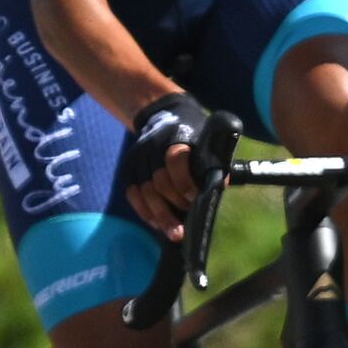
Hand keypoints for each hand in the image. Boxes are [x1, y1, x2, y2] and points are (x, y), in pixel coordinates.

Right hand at [113, 92, 219, 227]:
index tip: (195, 197)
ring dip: (160, 216)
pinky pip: (133, 194)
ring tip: (175, 232)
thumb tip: (219, 187)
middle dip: (174, 204)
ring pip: (145, 192)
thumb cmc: (193, 133)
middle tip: (188, 220)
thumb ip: (211, 161)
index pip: (176, 159)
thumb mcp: (206, 139)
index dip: (185, 182)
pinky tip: (157, 224)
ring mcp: (138, 158)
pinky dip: (145, 212)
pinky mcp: (128, 168)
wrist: (164, 114)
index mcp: (177, 137)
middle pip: (159, 182)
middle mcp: (153, 147)